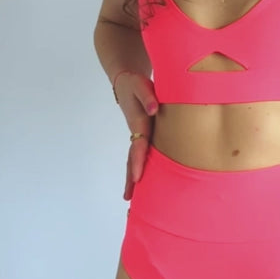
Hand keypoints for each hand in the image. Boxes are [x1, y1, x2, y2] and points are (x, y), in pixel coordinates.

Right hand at [113, 71, 158, 199]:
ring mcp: (138, 135)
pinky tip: (142, 179)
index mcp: (139, 123)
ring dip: (132, 175)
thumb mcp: (140, 85)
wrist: (126, 81)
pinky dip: (139, 166)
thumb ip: (147, 96)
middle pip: (132, 158)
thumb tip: (153, 109)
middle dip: (131, 177)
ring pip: (134, 158)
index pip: (138, 146)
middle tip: (128, 197)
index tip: (137, 177)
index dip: (138, 161)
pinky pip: (140, 153)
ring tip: (131, 196)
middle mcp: (137, 132)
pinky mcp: (142, 134)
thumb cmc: (135, 84)